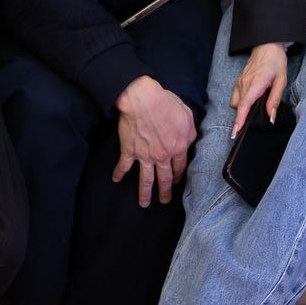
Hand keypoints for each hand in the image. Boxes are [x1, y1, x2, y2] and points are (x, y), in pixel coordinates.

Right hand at [114, 76, 197, 207]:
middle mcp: (162, 156)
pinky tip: (116, 180)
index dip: (179, 175)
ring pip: (146, 179)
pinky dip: (119, 174)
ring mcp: (145, 155)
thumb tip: (189, 142)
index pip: (180, 166)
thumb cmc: (166, 104)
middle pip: (165, 178)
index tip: (177, 181)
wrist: (143, 100)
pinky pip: (123, 166)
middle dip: (165, 192)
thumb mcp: (187, 116)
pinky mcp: (129, 151)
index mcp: (178, 147)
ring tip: (144, 204)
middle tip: (164, 201)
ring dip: (145, 193)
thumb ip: (190, 133)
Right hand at [230, 44, 289, 135]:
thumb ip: (275, 100)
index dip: (239, 120)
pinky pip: (236, 97)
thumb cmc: (276, 62)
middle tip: (247, 128)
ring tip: (252, 112)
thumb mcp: (281, 80)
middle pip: (239, 108)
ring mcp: (239, 82)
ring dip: (242, 110)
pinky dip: (241, 103)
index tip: (234, 132)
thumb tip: (270, 117)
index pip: (244, 106)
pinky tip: (251, 101)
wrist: (266, 45)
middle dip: (241, 119)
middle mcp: (244, 84)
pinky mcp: (238, 81)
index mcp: (256, 84)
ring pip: (236, 103)